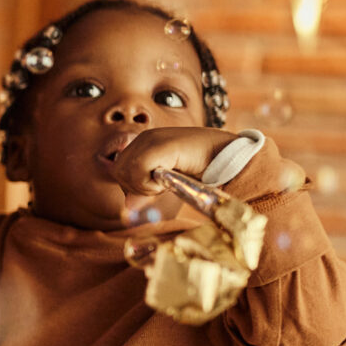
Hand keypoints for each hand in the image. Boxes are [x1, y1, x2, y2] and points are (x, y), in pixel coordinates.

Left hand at [109, 126, 236, 195]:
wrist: (228, 156)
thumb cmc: (202, 168)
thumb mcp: (169, 181)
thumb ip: (146, 188)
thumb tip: (127, 206)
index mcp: (144, 143)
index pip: (119, 170)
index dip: (133, 185)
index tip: (156, 186)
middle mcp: (144, 138)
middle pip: (117, 172)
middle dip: (136, 186)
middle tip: (163, 185)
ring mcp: (150, 140)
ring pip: (125, 173)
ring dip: (145, 185)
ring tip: (168, 180)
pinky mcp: (158, 146)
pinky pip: (137, 172)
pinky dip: (151, 184)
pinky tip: (170, 178)